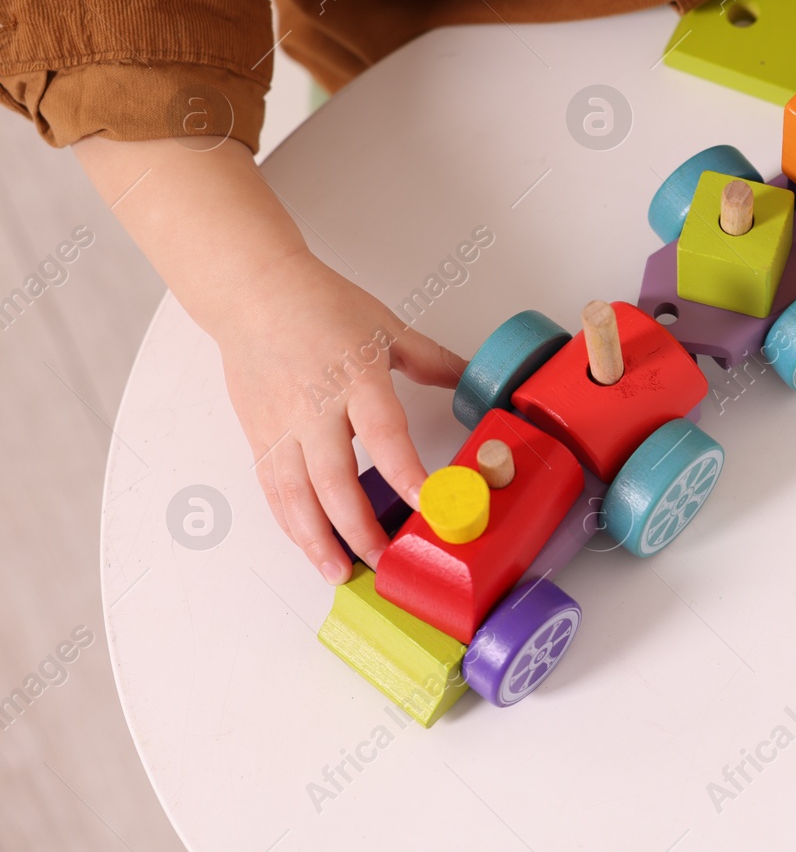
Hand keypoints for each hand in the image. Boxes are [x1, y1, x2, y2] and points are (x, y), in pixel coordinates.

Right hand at [216, 250, 464, 582]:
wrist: (252, 293)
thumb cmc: (319, 305)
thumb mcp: (386, 326)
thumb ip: (432, 361)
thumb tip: (472, 380)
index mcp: (355, 376)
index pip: (384, 433)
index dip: (405, 473)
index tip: (428, 505)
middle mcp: (314, 407)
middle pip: (334, 479)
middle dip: (359, 528)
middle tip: (385, 561)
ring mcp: (281, 425)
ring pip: (294, 495)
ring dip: (317, 539)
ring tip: (339, 572)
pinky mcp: (258, 435)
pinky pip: (273, 488)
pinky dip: (290, 522)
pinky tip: (309, 545)